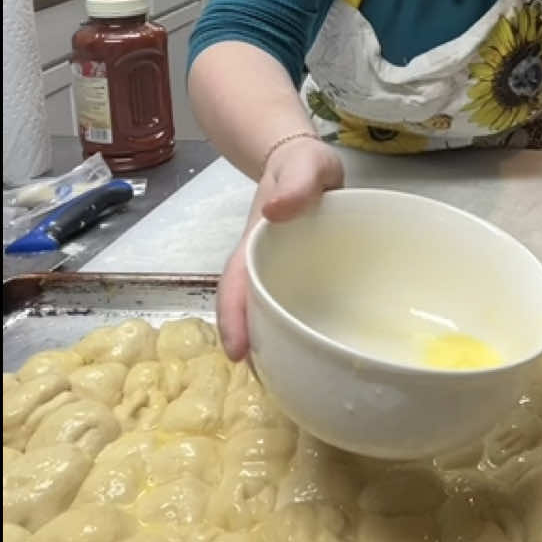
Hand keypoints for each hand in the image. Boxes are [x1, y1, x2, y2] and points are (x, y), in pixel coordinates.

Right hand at [217, 135, 343, 360]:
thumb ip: (297, 181)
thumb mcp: (305, 164)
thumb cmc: (303, 164)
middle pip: (245, 308)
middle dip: (249, 343)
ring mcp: (276, 271)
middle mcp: (260, 263)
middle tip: (269, 381)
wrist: (303, 160)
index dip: (233, 317)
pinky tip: (307, 349)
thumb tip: (276, 210)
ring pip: (265, 311)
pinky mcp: (294, 275)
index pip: (237, 283)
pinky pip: (287, 304)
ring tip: (287, 376)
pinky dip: (290, 327)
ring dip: (268, 341)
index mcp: (257, 241)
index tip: (237, 353)